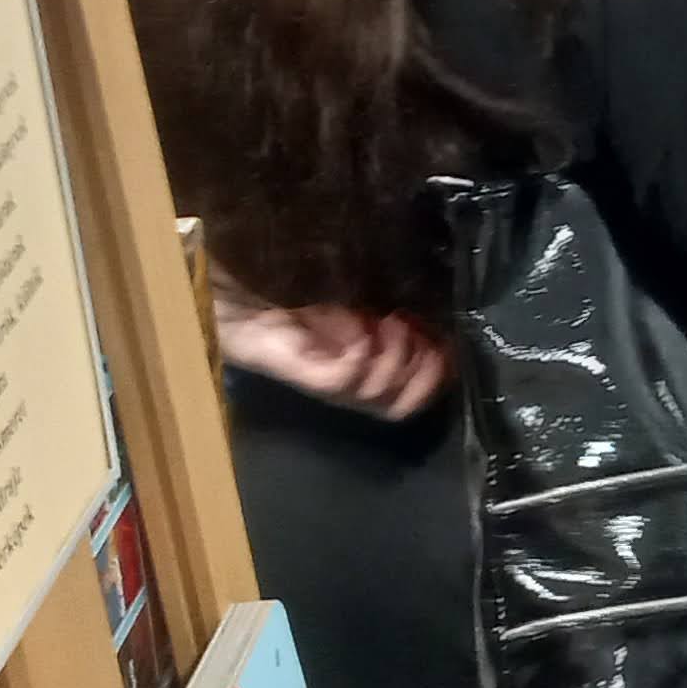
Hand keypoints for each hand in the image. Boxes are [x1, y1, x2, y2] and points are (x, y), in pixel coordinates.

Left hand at [214, 297, 452, 421]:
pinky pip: (341, 382)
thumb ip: (392, 313)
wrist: (239, 282)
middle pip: (402, 405)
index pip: (413, 396)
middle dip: (425, 372)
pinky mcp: (298, 370)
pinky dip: (361, 360)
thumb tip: (439, 321)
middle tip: (418, 333)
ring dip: (397, 360)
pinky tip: (363, 332)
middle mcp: (349, 381)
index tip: (448, 343)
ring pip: (378, 397)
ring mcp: (324, 378)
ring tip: (391, 322)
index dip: (438, 377)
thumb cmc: (295, 284)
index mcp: (365, 367)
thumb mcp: (358, 297)